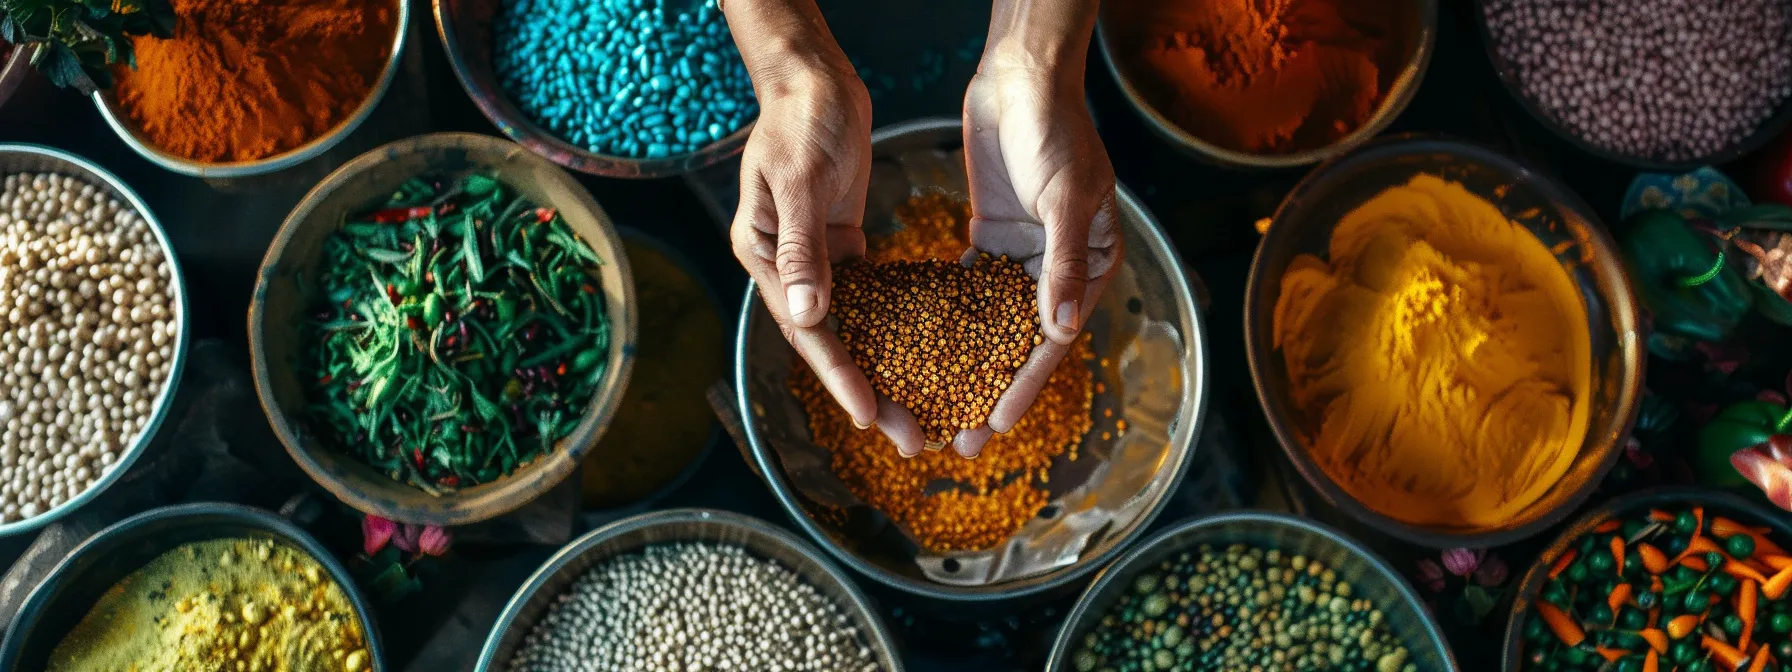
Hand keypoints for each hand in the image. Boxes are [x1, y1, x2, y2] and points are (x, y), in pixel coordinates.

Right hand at [727, 34, 927, 453]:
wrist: (813, 78)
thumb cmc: (799, 120)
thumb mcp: (798, 182)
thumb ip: (802, 250)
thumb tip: (808, 316)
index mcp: (763, 256)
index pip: (805, 330)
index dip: (839, 375)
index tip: (869, 414)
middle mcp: (786, 267)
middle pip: (833, 343)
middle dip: (872, 391)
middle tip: (912, 438)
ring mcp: (815, 259)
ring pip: (856, 328)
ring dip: (889, 369)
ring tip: (925, 414)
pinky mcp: (843, 244)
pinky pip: (872, 297)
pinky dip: (898, 326)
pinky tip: (930, 356)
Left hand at [952, 51, 1121, 457]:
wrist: (1023, 78)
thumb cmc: (1056, 130)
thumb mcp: (1065, 197)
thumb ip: (1061, 264)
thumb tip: (1058, 332)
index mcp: (1092, 262)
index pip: (1055, 339)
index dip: (1025, 384)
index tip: (996, 424)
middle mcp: (1060, 267)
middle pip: (1022, 342)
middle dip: (991, 391)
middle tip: (962, 439)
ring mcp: (1024, 253)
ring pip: (993, 322)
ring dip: (968, 363)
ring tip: (938, 407)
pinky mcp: (992, 235)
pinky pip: (970, 287)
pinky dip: (949, 315)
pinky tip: (921, 347)